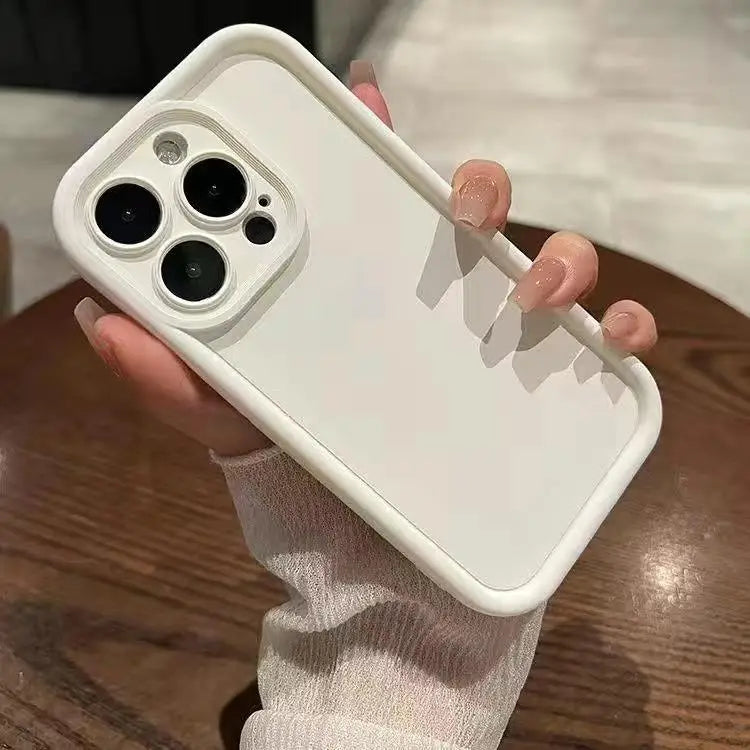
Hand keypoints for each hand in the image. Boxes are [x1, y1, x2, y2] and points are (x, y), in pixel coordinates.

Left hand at [74, 61, 657, 456]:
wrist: (376, 579)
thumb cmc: (309, 496)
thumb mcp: (232, 434)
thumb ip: (175, 384)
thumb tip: (107, 322)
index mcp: (364, 302)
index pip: (370, 207)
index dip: (371, 143)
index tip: (363, 98)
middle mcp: (436, 311)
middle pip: (469, 215)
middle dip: (474, 182)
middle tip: (456, 201)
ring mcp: (495, 348)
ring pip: (548, 261)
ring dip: (554, 256)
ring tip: (526, 293)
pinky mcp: (544, 394)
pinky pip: (602, 346)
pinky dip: (618, 330)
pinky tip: (607, 337)